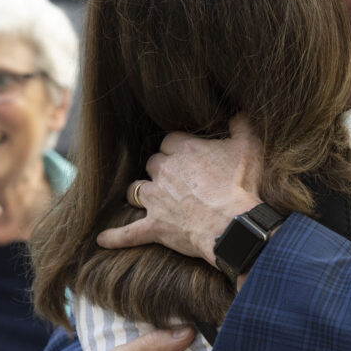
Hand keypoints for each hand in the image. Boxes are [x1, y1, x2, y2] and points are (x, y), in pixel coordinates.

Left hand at [97, 115, 262, 265]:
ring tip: (147, 196)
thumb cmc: (242, 185)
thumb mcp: (249, 147)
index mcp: (184, 149)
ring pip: (136, 189)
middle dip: (161, 170)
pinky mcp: (155, 226)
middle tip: (177, 179)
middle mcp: (164, 170)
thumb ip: (241, 124)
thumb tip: (238, 111)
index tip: (188, 156)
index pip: (170, 140)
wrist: (233, 225)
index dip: (178, 148)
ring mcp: (156, 199)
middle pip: (153, 163)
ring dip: (141, 192)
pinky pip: (129, 232)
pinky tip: (102, 240)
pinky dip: (116, 237)